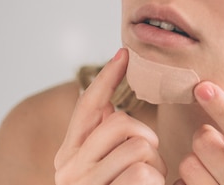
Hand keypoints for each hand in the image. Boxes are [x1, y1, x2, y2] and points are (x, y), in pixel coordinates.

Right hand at [54, 48, 166, 183]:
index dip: (108, 77)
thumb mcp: (105, 165)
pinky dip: (155, 181)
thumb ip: (103, 138)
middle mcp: (68, 167)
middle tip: (151, 162)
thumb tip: (108, 104)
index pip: (87, 104)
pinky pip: (143, 171)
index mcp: (69, 153)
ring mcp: (83, 183)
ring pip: (138, 146)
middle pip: (121, 121)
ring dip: (155, 164)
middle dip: (147, 138)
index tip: (124, 53)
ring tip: (149, 182)